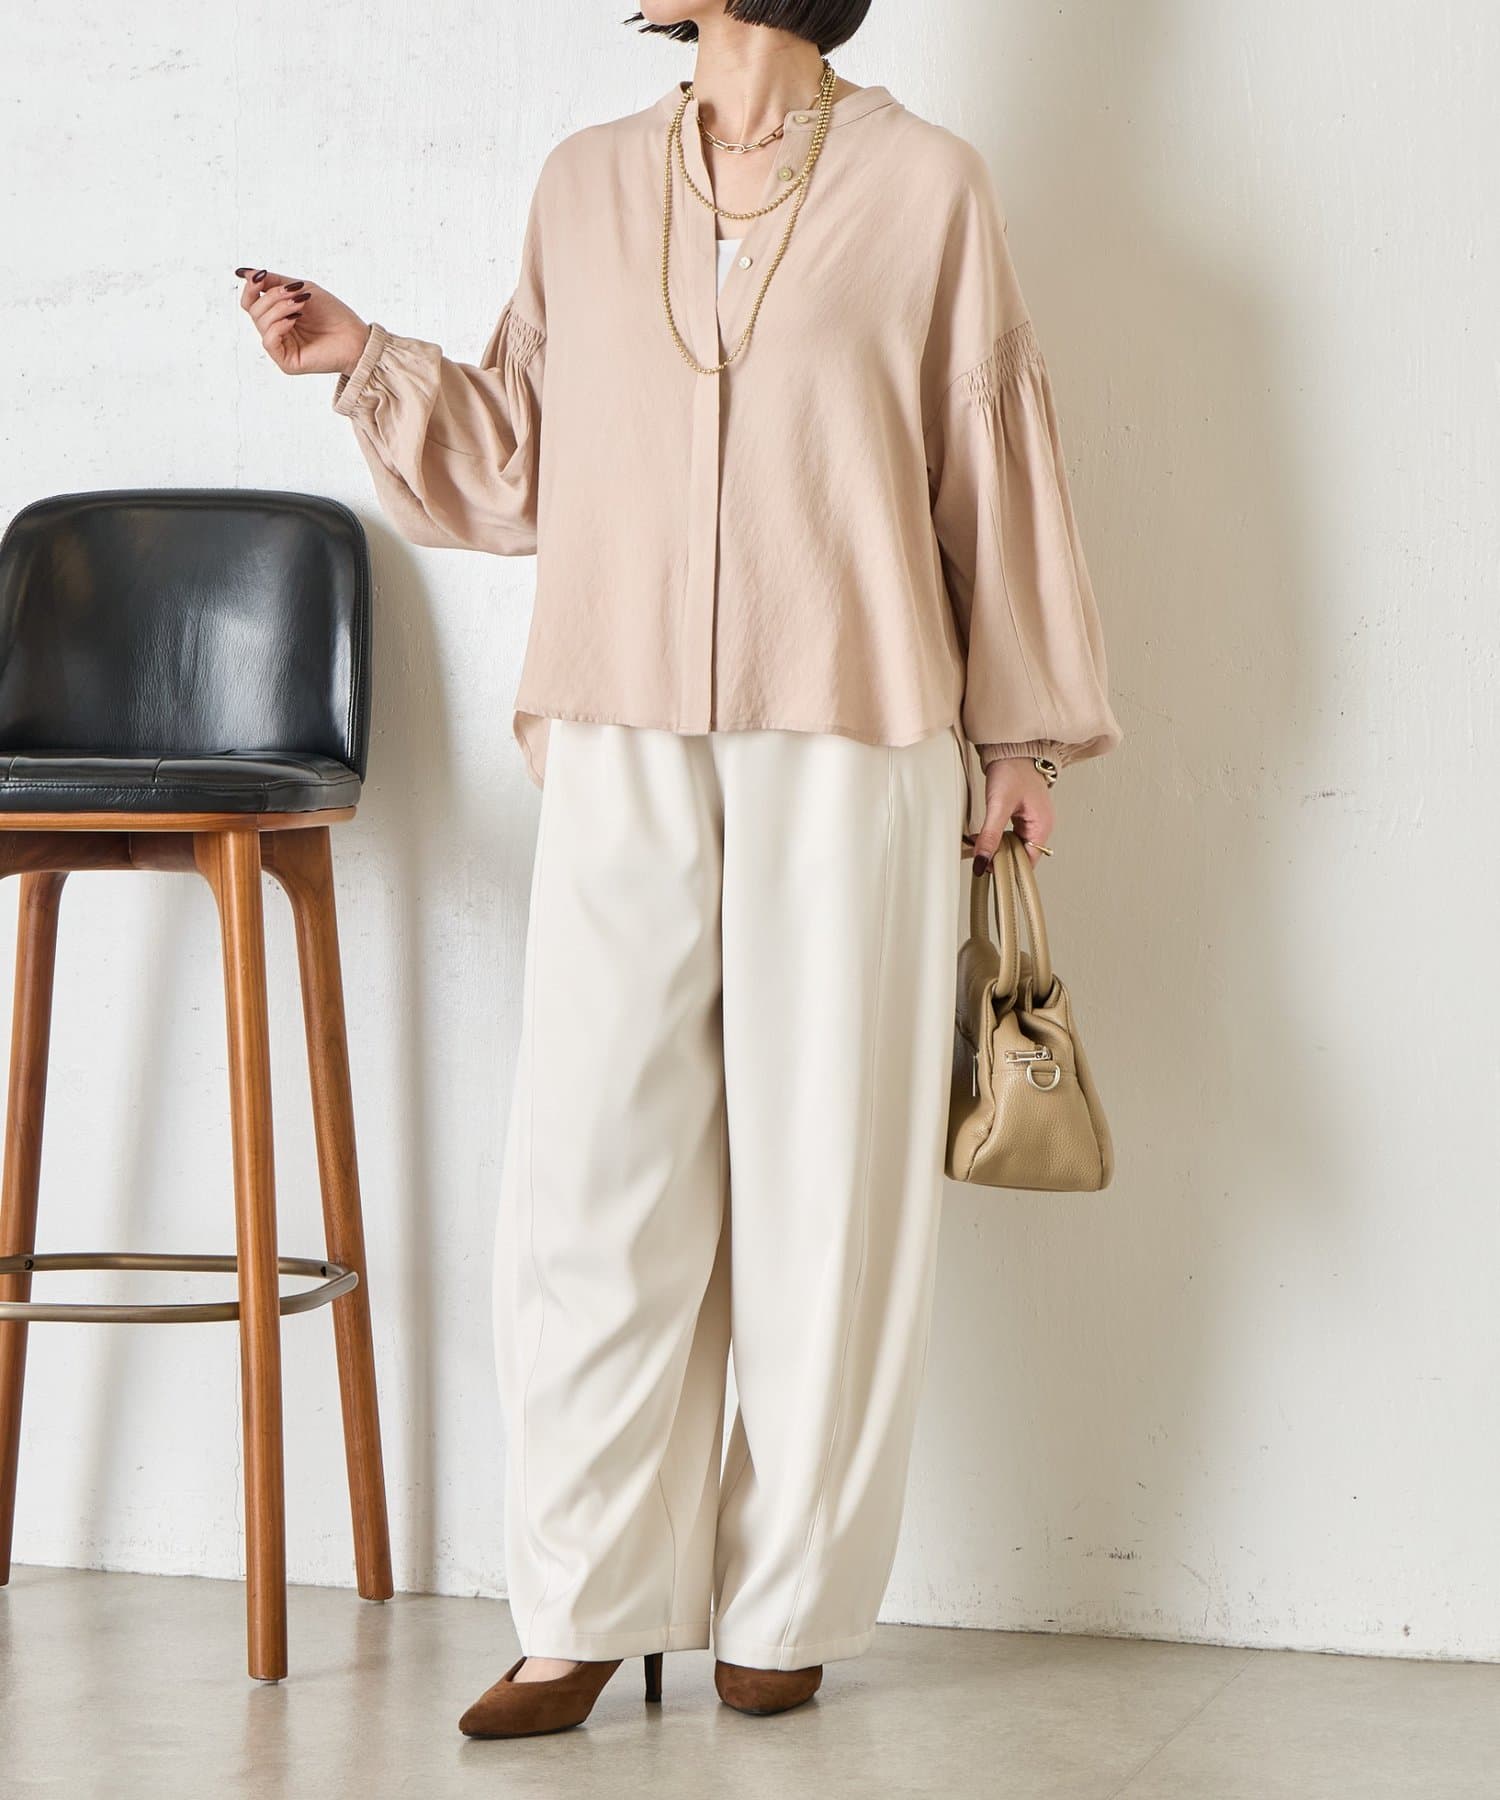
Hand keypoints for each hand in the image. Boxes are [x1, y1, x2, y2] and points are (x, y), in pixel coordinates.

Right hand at [234, 266, 369, 377]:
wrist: (356, 337)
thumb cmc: (333, 313)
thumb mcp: (302, 288)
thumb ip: (274, 282)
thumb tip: (244, 272)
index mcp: (277, 315)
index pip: (250, 302)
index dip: (251, 287)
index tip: (259, 275)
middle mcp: (276, 332)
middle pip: (253, 310)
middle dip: (272, 296)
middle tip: (295, 293)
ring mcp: (280, 348)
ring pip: (261, 323)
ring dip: (279, 308)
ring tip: (301, 304)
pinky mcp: (286, 362)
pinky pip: (269, 341)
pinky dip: (279, 325)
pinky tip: (295, 319)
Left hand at [970, 757, 1054, 873]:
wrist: (1012, 747)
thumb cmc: (1013, 769)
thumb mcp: (999, 804)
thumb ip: (990, 834)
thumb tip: (982, 860)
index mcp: (1042, 826)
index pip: (1028, 862)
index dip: (1008, 868)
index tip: (988, 869)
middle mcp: (1040, 826)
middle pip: (1021, 856)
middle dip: (1000, 857)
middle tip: (979, 856)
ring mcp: (1032, 820)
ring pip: (1014, 846)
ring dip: (997, 847)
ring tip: (979, 845)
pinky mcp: (1022, 814)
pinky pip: (1010, 835)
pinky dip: (997, 837)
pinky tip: (984, 835)